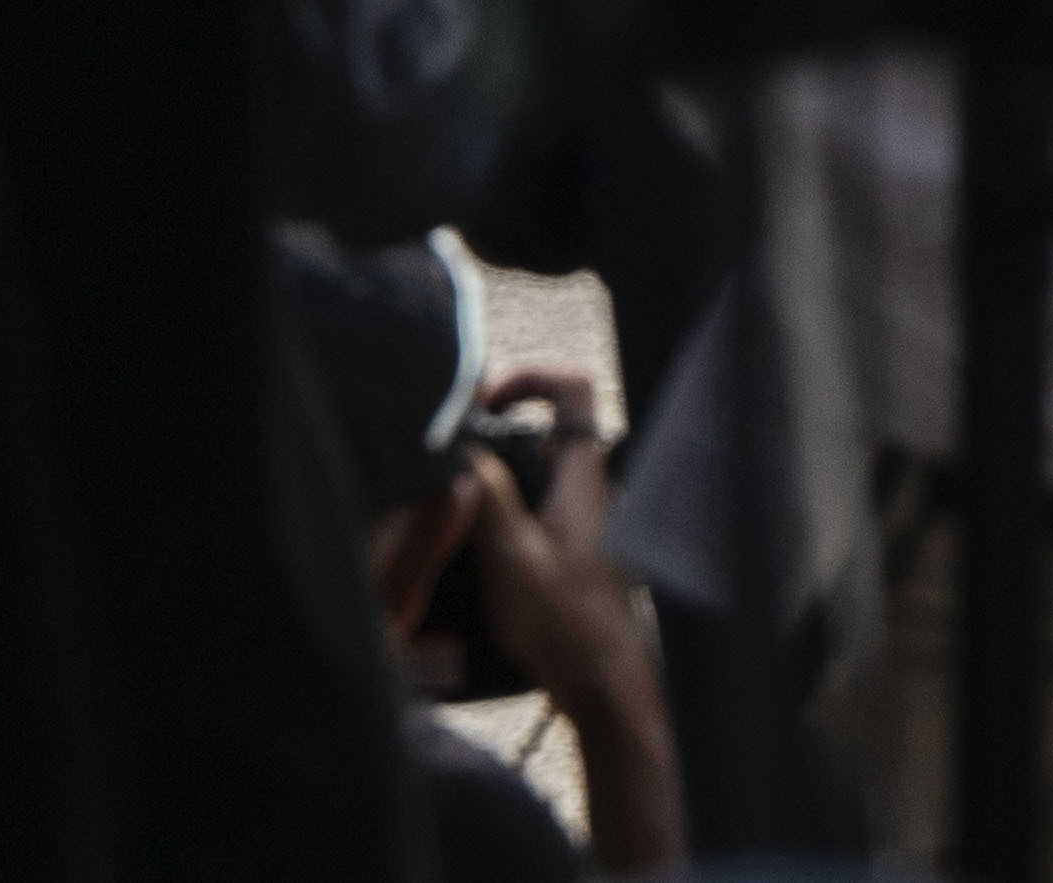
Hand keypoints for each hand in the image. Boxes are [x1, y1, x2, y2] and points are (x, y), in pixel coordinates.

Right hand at [444, 380, 649, 715]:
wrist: (598, 676)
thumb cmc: (560, 621)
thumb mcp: (509, 557)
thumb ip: (489, 499)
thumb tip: (464, 451)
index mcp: (586, 474)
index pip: (574, 389)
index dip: (530, 377)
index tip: (484, 402)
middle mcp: (595, 486)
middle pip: (551, 428)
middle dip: (501, 431)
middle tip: (454, 456)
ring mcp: (589, 517)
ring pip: (543, 471)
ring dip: (501, 476)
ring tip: (454, 502)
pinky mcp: (578, 547)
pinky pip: (542, 506)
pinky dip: (510, 508)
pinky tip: (473, 545)